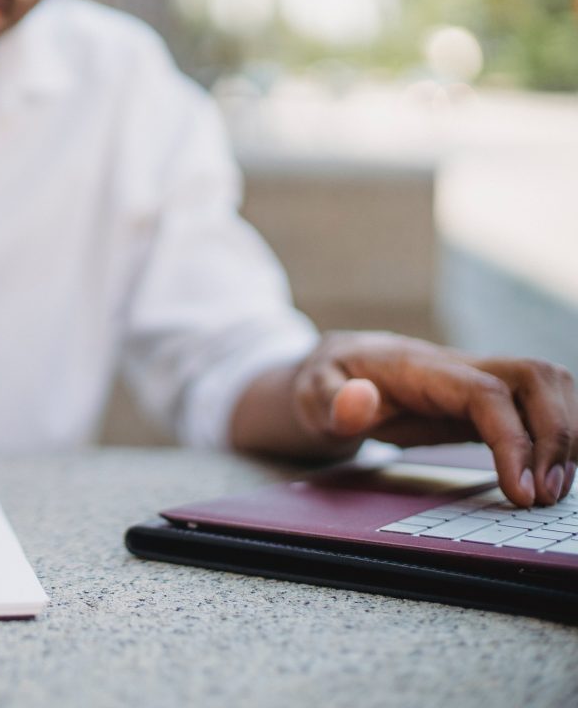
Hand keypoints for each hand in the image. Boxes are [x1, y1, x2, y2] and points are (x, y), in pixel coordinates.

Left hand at [292, 332, 575, 506]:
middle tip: (544, 496)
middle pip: (536, 378)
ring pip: (548, 387)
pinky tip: (550, 476)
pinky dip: (557, 437)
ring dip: (566, 436)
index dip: (513, 440)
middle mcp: (459, 367)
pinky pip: (539, 407)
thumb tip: (359, 401)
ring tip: (551, 491)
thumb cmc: (326, 383)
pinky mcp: (487, 402)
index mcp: (419, 368)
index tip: (520, 491)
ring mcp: (478, 381)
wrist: (335, 368)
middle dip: (557, 435)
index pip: (486, 393)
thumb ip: (331, 401)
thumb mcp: (311, 395)